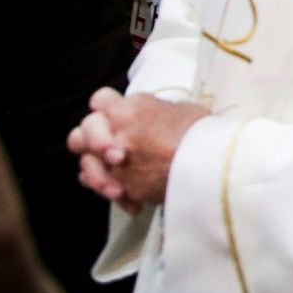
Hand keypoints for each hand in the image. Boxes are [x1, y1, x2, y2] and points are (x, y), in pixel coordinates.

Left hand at [70, 88, 208, 210]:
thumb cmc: (203, 132)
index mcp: (128, 110)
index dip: (107, 106)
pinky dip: (114, 191)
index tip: (117, 113)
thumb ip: (153, 110)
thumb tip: (149, 115)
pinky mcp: (123, 190)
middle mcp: (114, 136)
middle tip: (108, 147)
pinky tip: (128, 191)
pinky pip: (104, 192)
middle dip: (91, 140)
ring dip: (97, 170)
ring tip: (117, 174)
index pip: (100, 100)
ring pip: (85, 167)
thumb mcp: (179, 108)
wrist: (212, 166)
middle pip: (80, 134)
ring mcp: (115, 166)